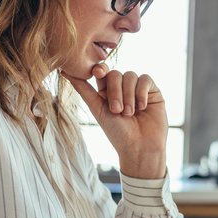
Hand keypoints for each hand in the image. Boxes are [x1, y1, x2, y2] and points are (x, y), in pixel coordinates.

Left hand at [64, 63, 167, 178]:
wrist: (140, 148)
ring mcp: (138, 89)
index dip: (100, 69)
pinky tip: (142, 107)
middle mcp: (123, 88)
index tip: (97, 73)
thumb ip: (84, 90)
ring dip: (129, 95)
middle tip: (117, 111)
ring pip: (130, 76)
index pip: (102, 72)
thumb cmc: (118, 133)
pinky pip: (145, 80)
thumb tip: (64, 72)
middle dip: (115, 92)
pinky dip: (141, 92)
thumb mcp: (97, 110)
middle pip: (115, 74)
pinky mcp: (152, 91)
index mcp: (107, 92)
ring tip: (130, 114)